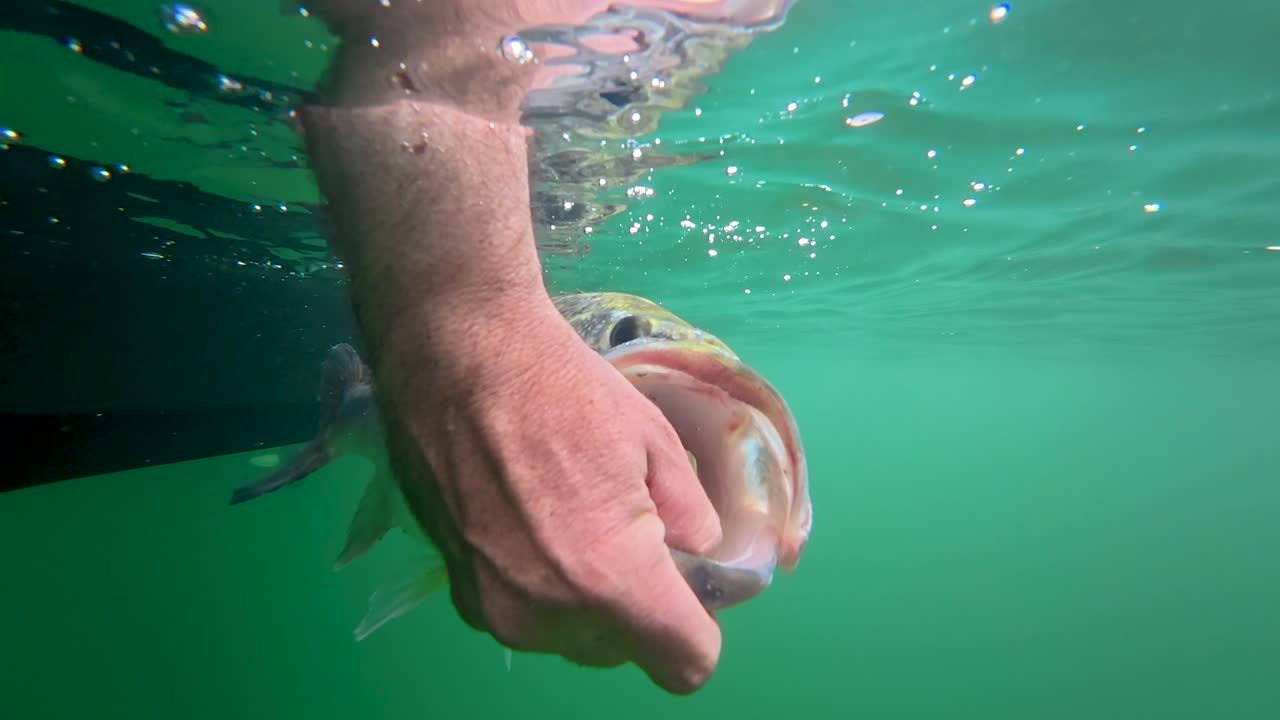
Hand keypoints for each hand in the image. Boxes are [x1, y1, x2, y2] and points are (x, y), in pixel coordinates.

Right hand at [374, 290, 724, 693]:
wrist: (458, 358)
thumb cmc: (565, 390)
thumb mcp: (655, 441)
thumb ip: (689, 516)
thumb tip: (694, 551)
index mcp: (611, 578)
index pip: (683, 663)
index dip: (699, 635)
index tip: (691, 595)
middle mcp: (550, 613)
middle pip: (623, 650)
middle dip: (639, 610)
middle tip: (633, 537)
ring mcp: (497, 607)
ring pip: (570, 637)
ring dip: (586, 601)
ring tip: (574, 520)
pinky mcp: (458, 590)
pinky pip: (523, 615)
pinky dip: (538, 588)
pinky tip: (529, 522)